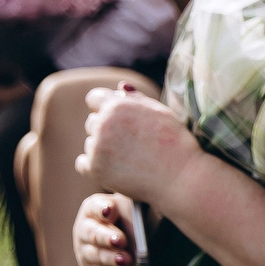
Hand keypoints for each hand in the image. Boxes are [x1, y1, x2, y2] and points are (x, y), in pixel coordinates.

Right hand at [71, 192, 142, 265]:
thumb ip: (132, 210)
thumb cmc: (133, 218)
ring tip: (128, 261)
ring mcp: (84, 250)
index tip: (110, 211)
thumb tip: (136, 225)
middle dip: (107, 238)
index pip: (95, 207)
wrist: (135, 237)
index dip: (102, 209)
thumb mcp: (134, 208)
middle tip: (121, 241)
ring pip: (96, 256)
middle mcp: (84, 229)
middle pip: (93, 233)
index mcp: (94, 208)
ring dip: (112, 259)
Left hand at [75, 82, 195, 204]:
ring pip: (90, 143)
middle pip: (92, 122)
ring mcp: (97, 147)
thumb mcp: (161, 113)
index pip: (94, 98)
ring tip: (130, 158)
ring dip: (103, 149)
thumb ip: (138, 98)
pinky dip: (96, 166)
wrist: (182, 178)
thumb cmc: (176, 144)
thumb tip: (120, 87)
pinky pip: (83, 163)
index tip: (118, 119)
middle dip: (107, 129)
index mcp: (117, 106)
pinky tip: (116, 168)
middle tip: (131, 143)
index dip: (105, 107)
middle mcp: (103, 124)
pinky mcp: (95, 168)